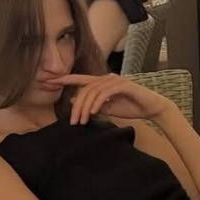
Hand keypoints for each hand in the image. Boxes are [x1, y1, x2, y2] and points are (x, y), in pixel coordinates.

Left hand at [51, 74, 172, 125]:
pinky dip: (97, 103)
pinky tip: (93, 113)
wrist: (151, 107)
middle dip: (76, 105)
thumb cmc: (130, 107)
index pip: (79, 79)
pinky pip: (105, 93)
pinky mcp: (123, 85)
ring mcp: (115, 80)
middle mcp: (107, 78)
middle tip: (73, 121)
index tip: (49, 81)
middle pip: (84, 89)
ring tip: (82, 121)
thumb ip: (91, 104)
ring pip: (93, 91)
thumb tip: (72, 102)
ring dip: (85, 107)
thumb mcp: (106, 108)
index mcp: (101, 82)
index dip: (64, 79)